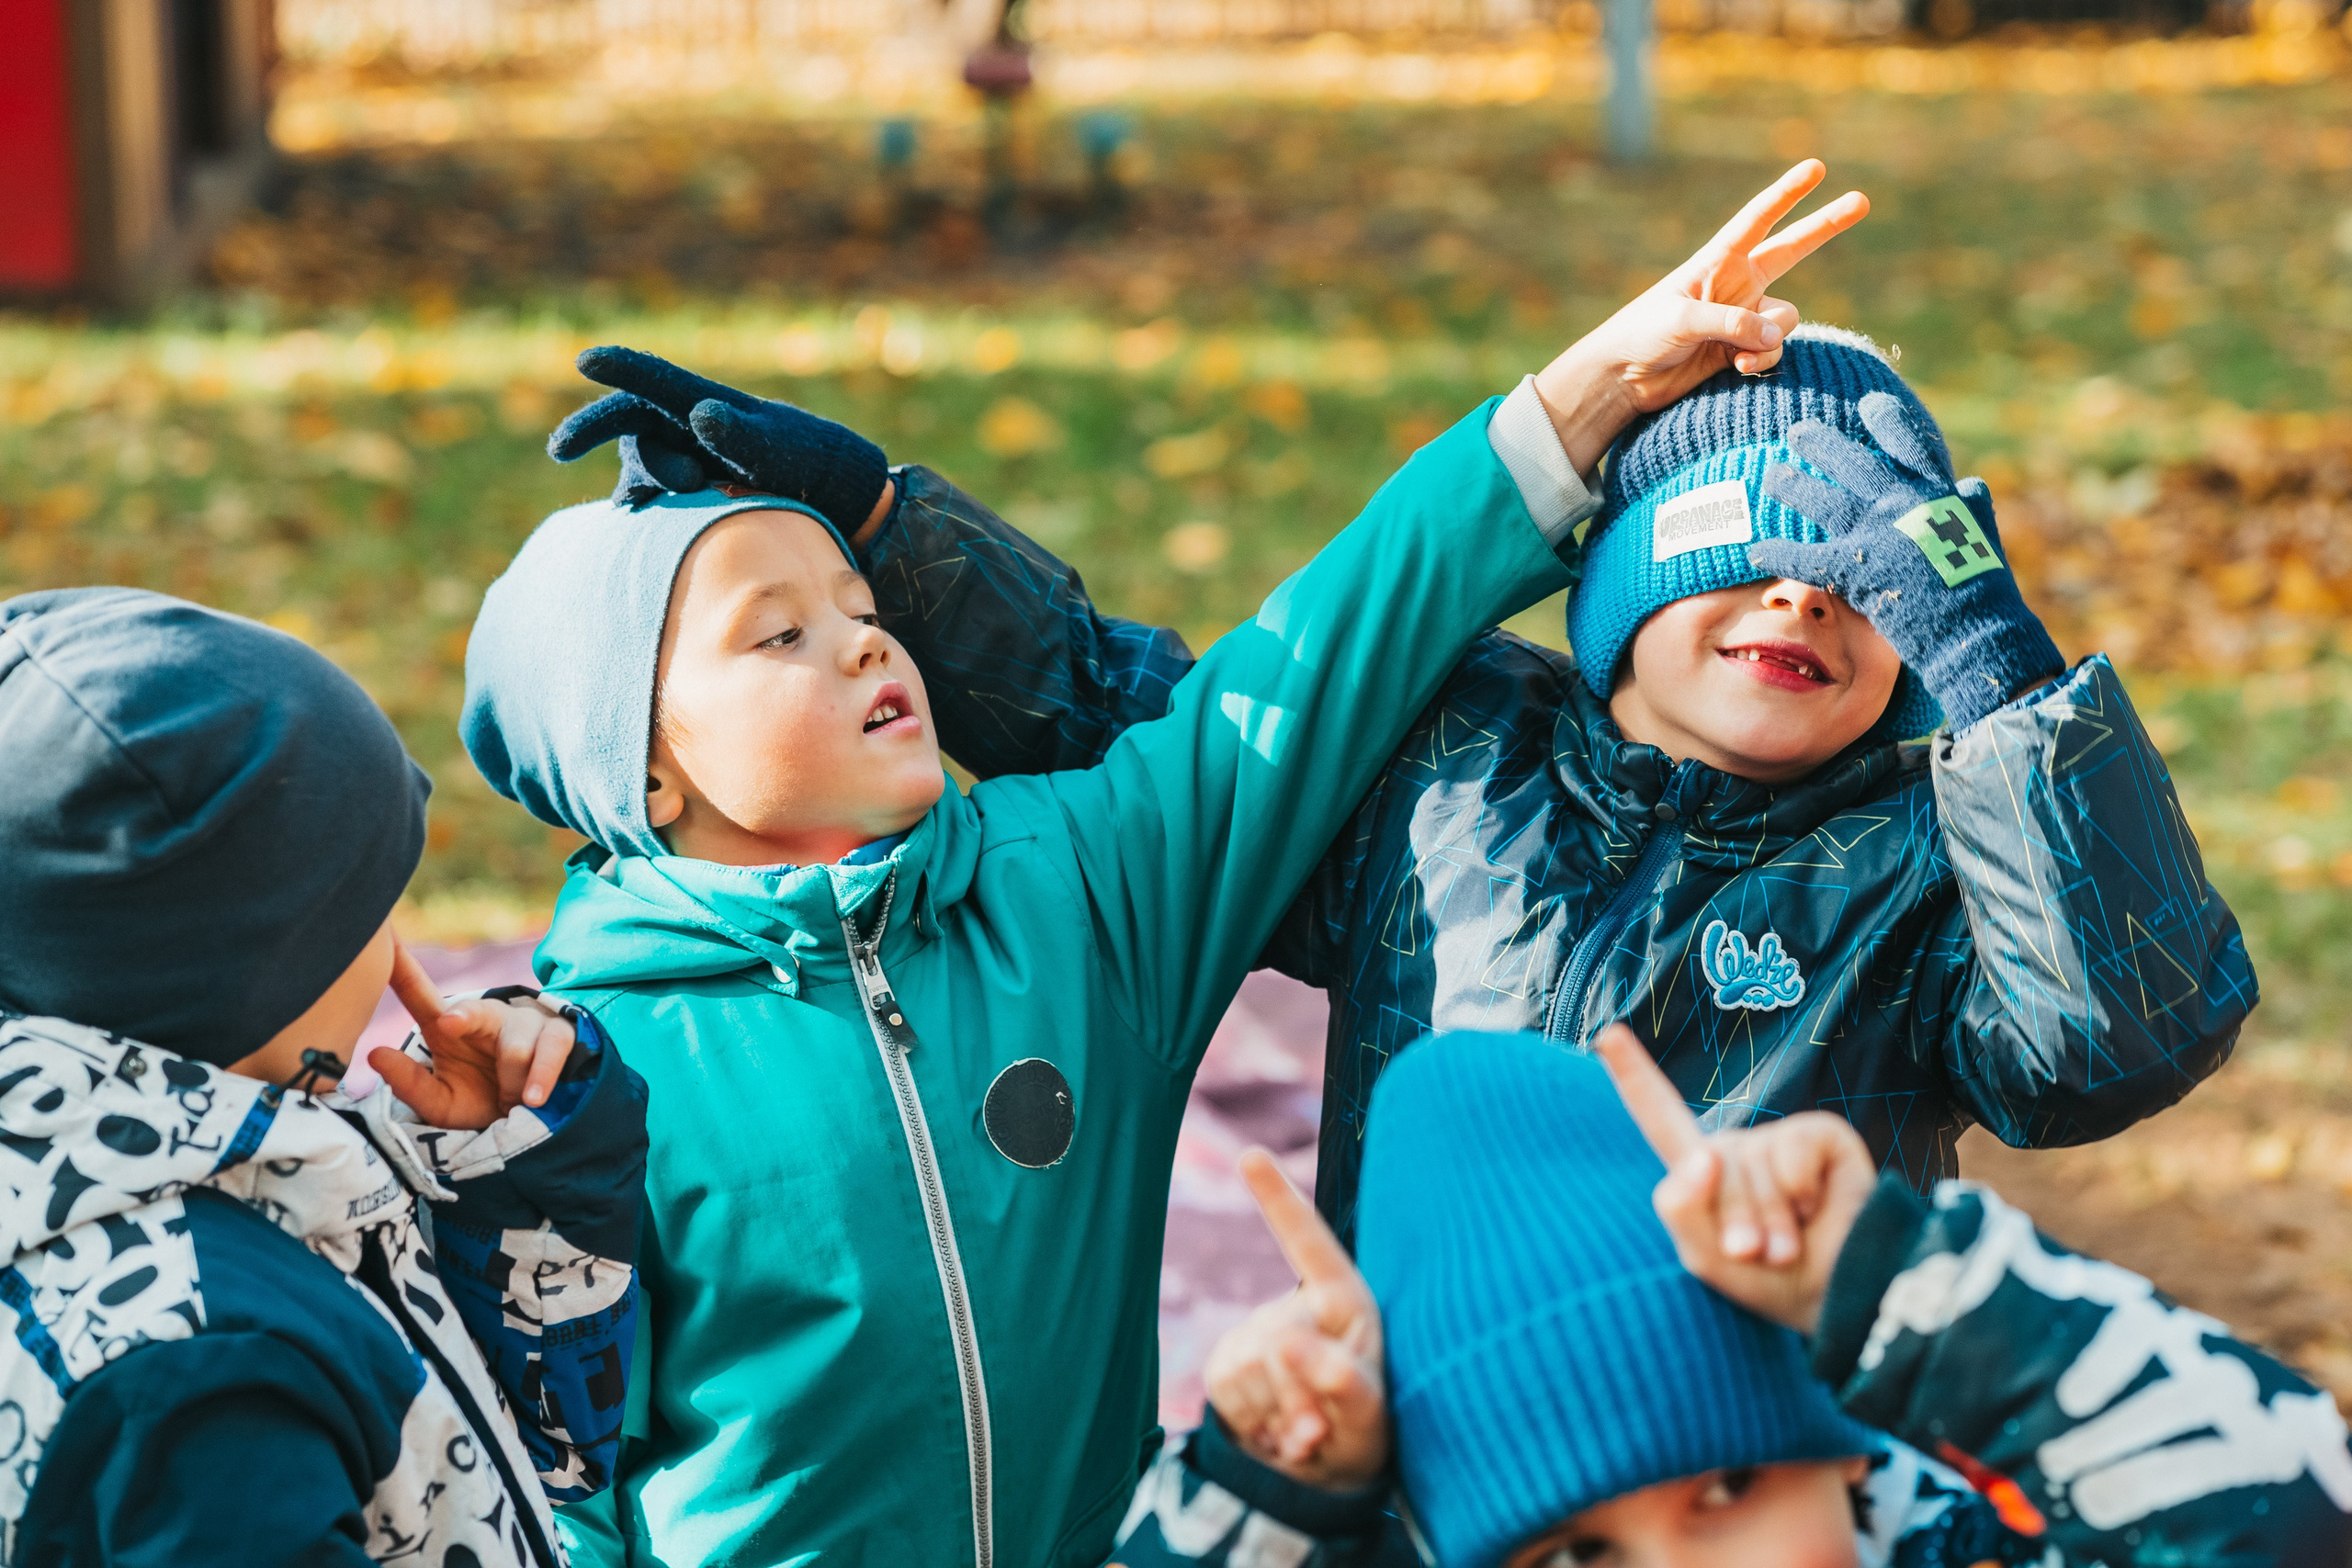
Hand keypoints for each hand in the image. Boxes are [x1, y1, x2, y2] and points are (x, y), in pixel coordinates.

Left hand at [369, 935, 576, 1130]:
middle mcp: (485, 1016)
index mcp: (449, 1026)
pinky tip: (532, 1098)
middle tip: (448, 1025)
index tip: (382, 936)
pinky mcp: (558, 1033)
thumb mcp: (441, 1103)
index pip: (420, 993)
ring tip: (512, 1103)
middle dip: (465, 1016)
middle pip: (475, 1010)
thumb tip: (374, 1055)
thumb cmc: (480, 1103)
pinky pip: (553, 1047)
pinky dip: (541, 1076)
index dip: (402, 965)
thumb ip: (411, 1084)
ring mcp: (524, 1021)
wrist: (531, 1118)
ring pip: (517, 1045)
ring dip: (512, 1079)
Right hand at [548, 346, 893, 540]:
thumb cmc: (810, 463)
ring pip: (637, 464)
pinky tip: (646, 521)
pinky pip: (647, 496)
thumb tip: (700, 413)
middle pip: (628, 422)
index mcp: (707, 404)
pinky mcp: (686, 490)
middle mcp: (687, 426)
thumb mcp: (779, 450)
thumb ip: (741, 433)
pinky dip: (643, 505)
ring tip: (693, 491)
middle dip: (592, 428)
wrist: (833, 496)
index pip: (653, 380)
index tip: (585, 359)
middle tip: (560, 449)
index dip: (619, 366)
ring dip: (644, 480)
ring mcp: (684, 457)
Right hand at [1201, 1149, 1388, 1490]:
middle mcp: (1297, 1306)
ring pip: (1246, 1368)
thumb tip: (1285, 1342)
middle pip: (1276, 1341)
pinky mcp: (1226, 1361)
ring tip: (1304, 1436)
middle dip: (1295, 1396)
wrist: (1326, 1470)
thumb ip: (1342, 1382)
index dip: (1279, 1197)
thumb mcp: (1370, 1417)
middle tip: (1318, 1435)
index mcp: (1344, 1300)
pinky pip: (1224, 1389)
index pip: (1308, 1242)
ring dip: (1275, 1416)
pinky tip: (1275, 1435)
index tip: (1250, 1155)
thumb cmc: (1365, 1429)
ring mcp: (1257, 1332)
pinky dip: (1252, 1423)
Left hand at [1533, 160, 1869, 472]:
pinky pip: (1774, 349)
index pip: (1758, 219)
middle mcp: (1737, 284)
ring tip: (1739, 357)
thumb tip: (1776, 334)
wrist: (1624, 378)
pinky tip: (1739, 369)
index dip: (1787, 194)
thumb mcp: (1682, 320)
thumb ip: (1731, 323)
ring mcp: (1743, 317)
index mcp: (1717, 261)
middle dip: (1825, 225)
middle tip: (1862, 200)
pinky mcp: (1741, 349)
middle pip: (1792, 249)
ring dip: (1772, 337)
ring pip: (1786, 318)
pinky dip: (1763, 359)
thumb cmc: (1643, 335)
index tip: (1815, 168)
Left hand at [1593, 1023, 1875, 1334]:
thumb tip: (1704, 1153)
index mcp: (1700, 1169)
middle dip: (1737, 1220)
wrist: (1836, 1297)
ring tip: (1789, 1245)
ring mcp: (1779, 1138)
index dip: (1633, 1073)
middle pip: (1712, 1164)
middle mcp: (1738, 1146)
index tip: (1607, 1034)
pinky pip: (1796, 1153)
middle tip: (1760, 1254)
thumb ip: (1682, 1207)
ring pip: (1755, 1167)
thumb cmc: (1768, 1280)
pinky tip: (1818, 1210)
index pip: (1659, 1116)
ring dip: (1775, 1221)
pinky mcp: (1822, 1135)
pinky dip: (1803, 1193)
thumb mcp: (1705, 1256)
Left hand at [1751, 393, 2064, 730]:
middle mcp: (1903, 504)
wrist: (1976, 632)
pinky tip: (1755, 549)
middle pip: (1854, 463)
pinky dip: (1779, 553)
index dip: (1887, 419)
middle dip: (1822, 444)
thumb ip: (1971, 506)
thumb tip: (1970, 483)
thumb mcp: (1984, 534)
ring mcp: (1876, 534)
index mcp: (1936, 493)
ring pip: (1824, 500)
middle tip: (1797, 431)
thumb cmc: (1984, 589)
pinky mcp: (1855, 569)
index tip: (1869, 403)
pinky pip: (1806, 558)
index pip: (1909, 443)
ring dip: (1793, 486)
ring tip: (1770, 475)